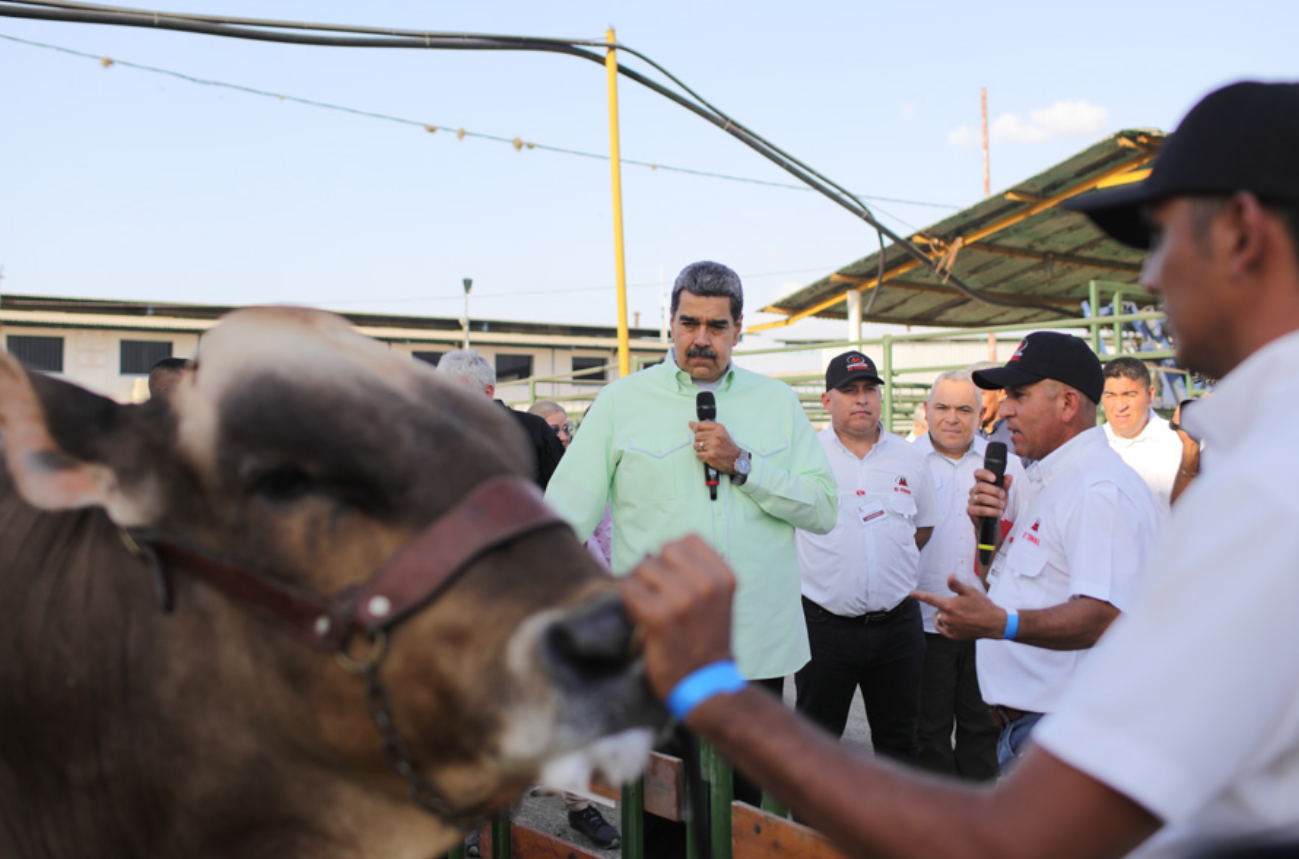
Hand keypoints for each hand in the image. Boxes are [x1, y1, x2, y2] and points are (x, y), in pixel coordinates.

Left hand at [620, 536, 736, 698]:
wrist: (706, 685)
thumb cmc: (706, 640)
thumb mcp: (718, 599)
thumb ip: (698, 572)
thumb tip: (659, 552)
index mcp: (724, 576)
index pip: (688, 540)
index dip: (675, 559)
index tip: (677, 583)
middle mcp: (707, 583)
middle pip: (664, 551)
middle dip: (657, 572)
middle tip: (660, 599)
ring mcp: (683, 598)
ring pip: (643, 568)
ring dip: (641, 588)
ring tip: (652, 611)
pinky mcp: (659, 616)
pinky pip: (628, 589)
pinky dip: (630, 605)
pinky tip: (642, 621)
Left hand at [689, 419, 741, 473]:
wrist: (736, 459)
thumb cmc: (728, 446)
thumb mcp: (720, 432)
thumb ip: (706, 427)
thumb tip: (691, 423)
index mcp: (719, 428)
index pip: (700, 425)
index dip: (696, 429)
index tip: (696, 431)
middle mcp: (716, 436)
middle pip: (697, 436)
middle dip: (698, 440)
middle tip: (705, 443)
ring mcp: (713, 446)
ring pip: (696, 445)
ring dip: (699, 449)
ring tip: (706, 449)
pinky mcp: (710, 456)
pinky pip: (698, 454)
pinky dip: (701, 456)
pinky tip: (707, 455)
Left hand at [912, 575, 1005, 640]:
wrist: (994, 623)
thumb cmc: (982, 606)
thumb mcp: (970, 591)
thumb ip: (956, 584)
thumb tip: (949, 576)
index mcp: (949, 606)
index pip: (930, 599)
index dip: (919, 595)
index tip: (911, 592)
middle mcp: (947, 618)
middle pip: (938, 610)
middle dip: (945, 606)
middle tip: (961, 606)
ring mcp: (950, 629)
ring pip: (941, 620)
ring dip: (945, 616)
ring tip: (960, 614)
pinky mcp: (954, 636)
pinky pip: (944, 630)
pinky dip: (946, 625)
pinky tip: (955, 623)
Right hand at [967, 467, 1011, 529]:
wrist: (992, 521)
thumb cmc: (996, 505)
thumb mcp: (1003, 494)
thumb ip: (1005, 485)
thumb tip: (1009, 476)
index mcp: (981, 483)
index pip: (978, 473)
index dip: (985, 474)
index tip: (994, 478)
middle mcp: (974, 490)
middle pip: (981, 486)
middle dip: (995, 491)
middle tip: (1003, 496)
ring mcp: (971, 500)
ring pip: (981, 498)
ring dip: (995, 502)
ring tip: (1002, 506)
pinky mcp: (970, 511)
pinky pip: (980, 510)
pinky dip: (992, 511)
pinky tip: (998, 512)